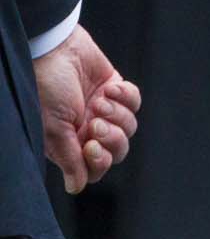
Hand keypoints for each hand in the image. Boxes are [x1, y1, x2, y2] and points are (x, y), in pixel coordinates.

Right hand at [33, 25, 139, 193]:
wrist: (55, 50)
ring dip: (117, 114)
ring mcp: (103, 109)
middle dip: (112, 138)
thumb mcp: (54, 129)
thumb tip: (76, 188)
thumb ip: (69, 159)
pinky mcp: (116, 89)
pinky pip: (135, 101)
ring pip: (130, 126)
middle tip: (96, 122)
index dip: (100, 162)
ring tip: (100, 101)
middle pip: (119, 149)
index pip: (96, 168)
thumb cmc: (45, 89)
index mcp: (70, 143)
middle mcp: (87, 129)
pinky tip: (109, 88)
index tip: (90, 146)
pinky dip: (126, 96)